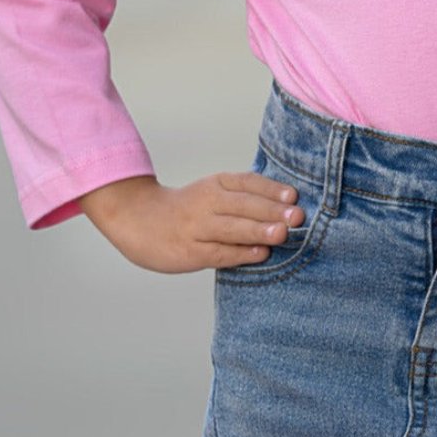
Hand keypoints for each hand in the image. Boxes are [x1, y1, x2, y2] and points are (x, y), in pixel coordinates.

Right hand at [79, 171, 303, 273]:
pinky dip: (241, 253)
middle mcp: (207, 202)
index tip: (293, 196)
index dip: (271, 189)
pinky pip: (219, 252)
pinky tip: (261, 253)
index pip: (247, 183)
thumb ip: (246, 198)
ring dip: (259, 230)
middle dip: (272, 210)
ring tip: (283, 233)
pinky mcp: (190, 251)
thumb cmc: (188, 208)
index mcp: (216, 184)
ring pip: (232, 228)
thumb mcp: (213, 192)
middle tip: (298, 217)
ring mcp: (197, 227)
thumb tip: (289, 208)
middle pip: (243, 205)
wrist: (138, 220)